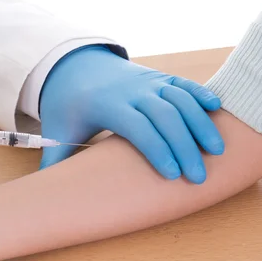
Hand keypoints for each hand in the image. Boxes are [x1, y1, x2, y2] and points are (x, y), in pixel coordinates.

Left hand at [39, 45, 224, 183]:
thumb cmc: (68, 105)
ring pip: (180, 99)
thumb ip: (54, 160)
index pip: (137, 127)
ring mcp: (148, 81)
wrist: (76, 66)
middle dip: (185, 146)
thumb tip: (44, 194)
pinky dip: (201, 94)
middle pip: (166, 116)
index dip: (156, 149)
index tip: (171, 175)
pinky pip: (184, 84)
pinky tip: (217, 110)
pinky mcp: (159, 77)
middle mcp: (131, 91)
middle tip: (198, 177)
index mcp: (107, 105)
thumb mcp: (58, 129)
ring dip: (201, 123)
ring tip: (216, 151)